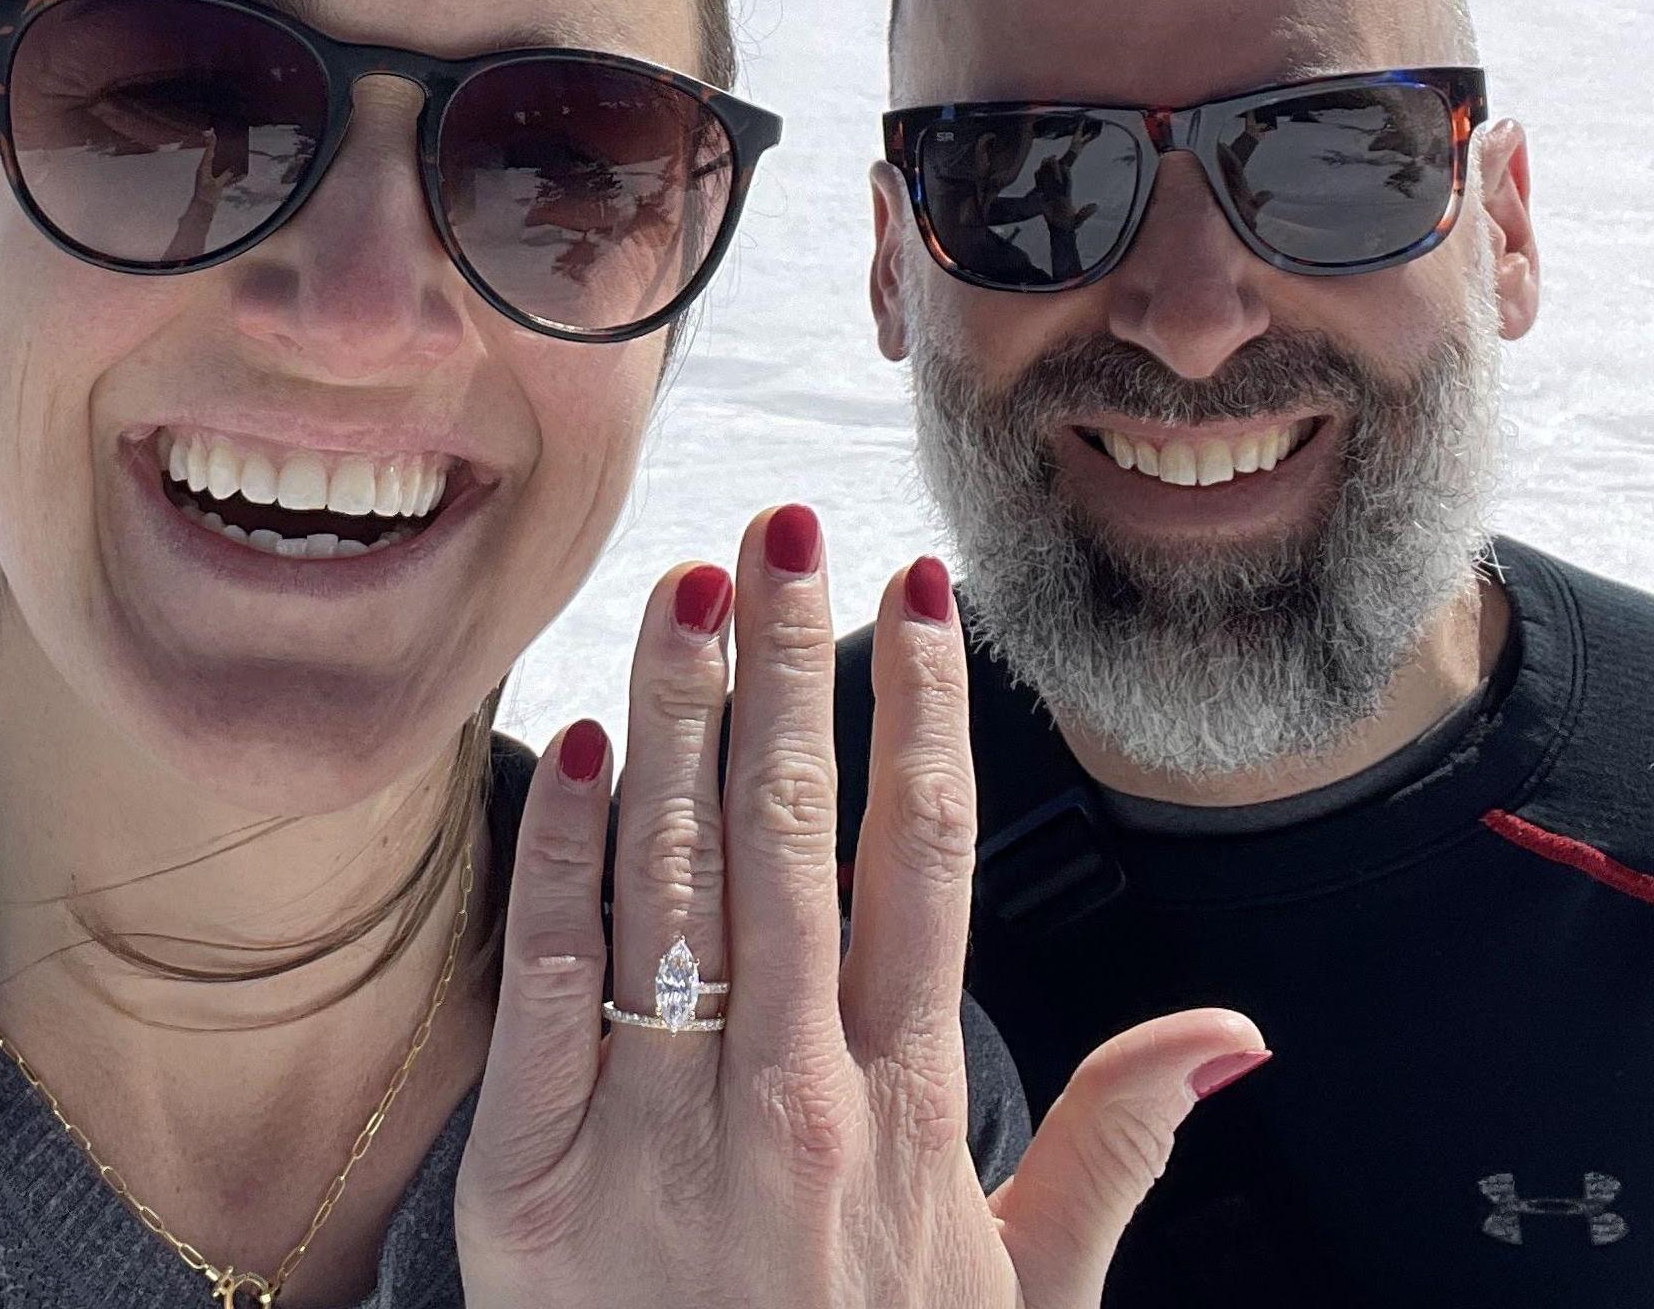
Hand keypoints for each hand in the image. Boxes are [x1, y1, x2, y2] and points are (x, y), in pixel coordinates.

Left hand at [455, 504, 1265, 1306]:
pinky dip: (559, 846)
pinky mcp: (533, 1167)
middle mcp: (789, 1092)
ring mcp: (657, 1123)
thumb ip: (1114, 1149)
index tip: (917, 594)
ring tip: (686, 585)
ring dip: (677, 709)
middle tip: (787, 530)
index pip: (924, 854)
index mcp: (907, 1103)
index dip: (923, 707)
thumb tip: (1228, 1033)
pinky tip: (575, 738)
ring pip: (674, 867)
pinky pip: (552, 970)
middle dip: (790, 658)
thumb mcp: (1021, 1295)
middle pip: (794, 824)